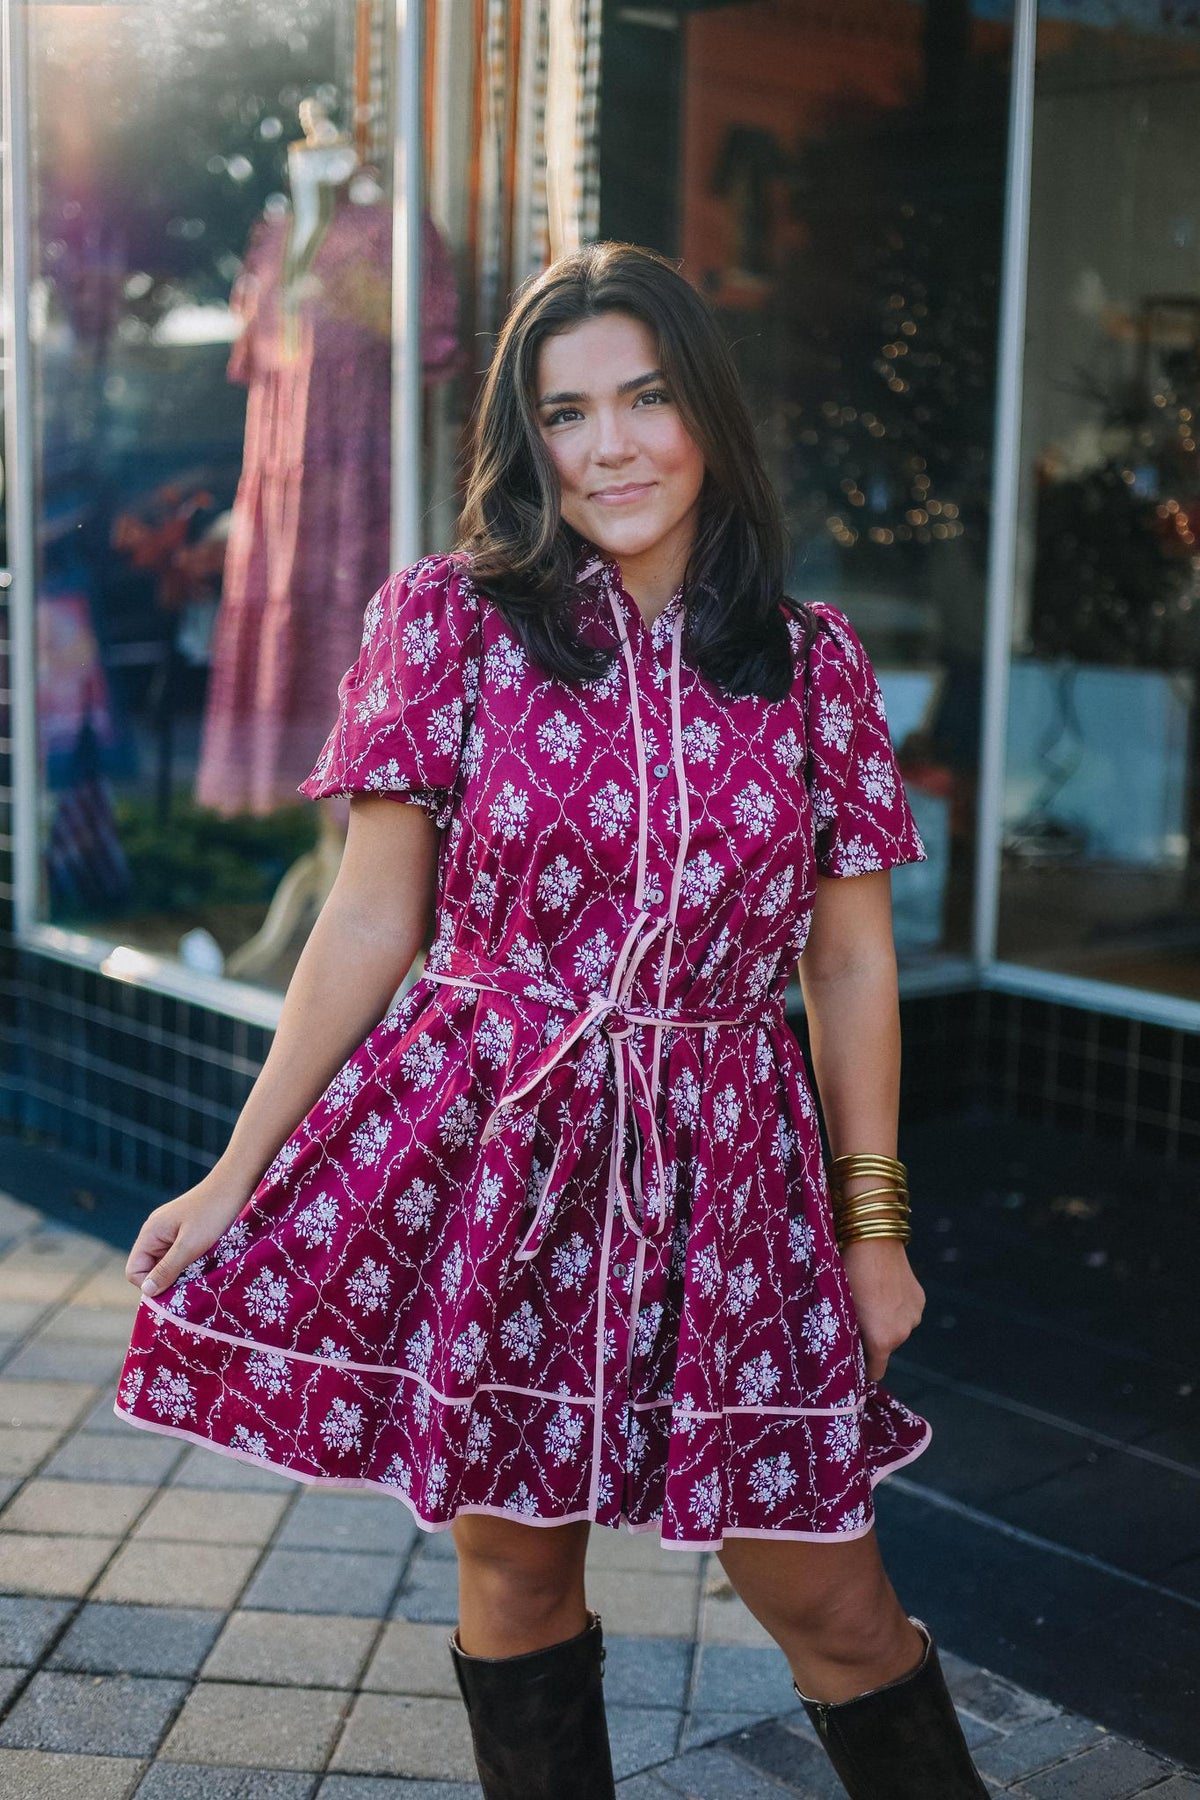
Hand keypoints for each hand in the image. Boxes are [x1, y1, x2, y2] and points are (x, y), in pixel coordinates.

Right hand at [125, 1174, 250, 1298]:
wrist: (238, 1183)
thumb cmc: (214, 1212)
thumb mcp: (190, 1245)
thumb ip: (167, 1268)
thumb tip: (147, 1292)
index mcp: (150, 1233)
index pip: (135, 1271)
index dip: (151, 1285)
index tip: (176, 1289)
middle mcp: (157, 1233)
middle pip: (152, 1269)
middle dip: (169, 1281)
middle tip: (193, 1283)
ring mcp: (173, 1231)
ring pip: (170, 1263)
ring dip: (184, 1272)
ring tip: (203, 1271)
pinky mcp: (189, 1231)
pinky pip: (183, 1255)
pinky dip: (193, 1262)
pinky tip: (209, 1261)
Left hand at [840, 1238, 924, 1382]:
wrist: (873, 1240)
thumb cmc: (849, 1276)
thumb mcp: (842, 1310)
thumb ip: (848, 1336)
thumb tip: (847, 1350)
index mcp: (882, 1341)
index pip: (875, 1372)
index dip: (863, 1368)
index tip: (853, 1359)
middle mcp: (903, 1333)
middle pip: (885, 1347)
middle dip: (872, 1338)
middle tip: (857, 1316)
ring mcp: (915, 1316)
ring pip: (896, 1328)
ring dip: (885, 1321)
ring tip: (870, 1297)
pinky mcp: (920, 1299)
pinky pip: (905, 1312)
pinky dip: (896, 1307)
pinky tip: (884, 1288)